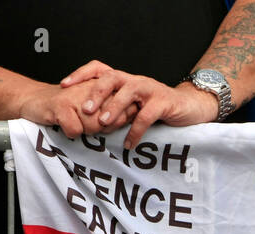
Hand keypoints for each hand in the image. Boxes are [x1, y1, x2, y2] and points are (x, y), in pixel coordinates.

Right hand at [16, 76, 136, 137]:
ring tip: (74, 122)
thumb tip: (133, 116)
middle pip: (110, 120)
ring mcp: (74, 97)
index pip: (123, 108)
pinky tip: (63, 124)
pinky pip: (75, 130)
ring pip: (94, 126)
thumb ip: (110, 108)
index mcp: (99, 87)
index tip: (107, 122)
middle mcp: (89, 89)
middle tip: (87, 123)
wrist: (33, 100)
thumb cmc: (65, 106)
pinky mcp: (60, 106)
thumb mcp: (90, 105)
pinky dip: (70, 132)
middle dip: (103, 128)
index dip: (118, 120)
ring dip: (85, 131)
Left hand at [61, 60, 218, 148]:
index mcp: (125, 79)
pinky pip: (146, 116)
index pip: (99, 69)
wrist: (190, 107)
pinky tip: (129, 144)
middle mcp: (135, 80)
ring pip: (128, 93)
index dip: (81, 74)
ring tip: (103, 123)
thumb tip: (88, 121)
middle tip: (84, 109)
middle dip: (96, 92)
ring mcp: (150, 89)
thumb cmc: (159, 108)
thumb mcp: (134, 105)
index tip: (64, 85)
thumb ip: (116, 108)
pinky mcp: (163, 102)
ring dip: (114, 107)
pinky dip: (135, 130)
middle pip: (111, 77)